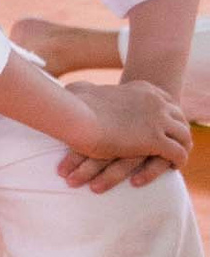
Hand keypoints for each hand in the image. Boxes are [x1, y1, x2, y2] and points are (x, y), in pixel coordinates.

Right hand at [60, 75, 192, 188]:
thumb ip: (84, 90)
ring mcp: (157, 120)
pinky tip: (174, 167)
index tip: (165, 124)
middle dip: (179, 130)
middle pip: (179, 116)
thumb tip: (73, 89)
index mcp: (141, 89)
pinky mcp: (155, 141)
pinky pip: (178, 152)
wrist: (76, 116)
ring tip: (177, 157)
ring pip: (183, 135)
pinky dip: (179, 160)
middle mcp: (155, 102)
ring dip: (182, 146)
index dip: (168, 113)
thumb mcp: (81, 89)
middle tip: (176, 142)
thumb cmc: (73, 105)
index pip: (165, 99)